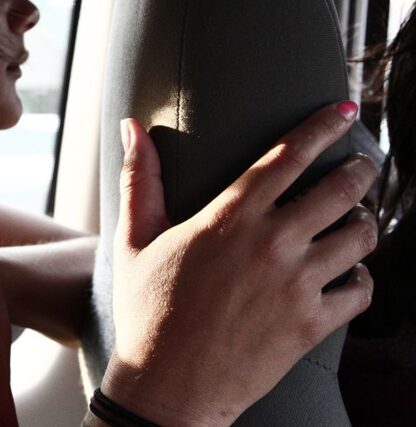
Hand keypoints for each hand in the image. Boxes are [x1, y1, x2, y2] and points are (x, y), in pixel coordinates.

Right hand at [103, 102, 377, 426]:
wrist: (166, 386)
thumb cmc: (146, 309)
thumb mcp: (133, 240)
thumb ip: (140, 178)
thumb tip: (131, 125)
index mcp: (229, 218)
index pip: (288, 157)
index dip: (321, 127)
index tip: (342, 110)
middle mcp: (271, 245)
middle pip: (341, 190)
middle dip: (359, 170)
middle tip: (361, 164)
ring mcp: (296, 286)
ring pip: (360, 238)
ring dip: (365, 222)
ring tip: (357, 218)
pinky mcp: (312, 325)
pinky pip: (362, 291)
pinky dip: (363, 277)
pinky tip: (350, 272)